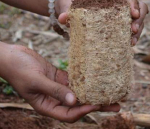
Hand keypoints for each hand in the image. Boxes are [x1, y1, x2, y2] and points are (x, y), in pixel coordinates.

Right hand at [0, 44, 119, 122]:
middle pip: (80, 105)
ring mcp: (58, 87)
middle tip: (117, 104)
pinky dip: (87, 79)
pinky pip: (76, 80)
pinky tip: (99, 78)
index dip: (84, 111)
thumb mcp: (36, 81)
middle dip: (99, 105)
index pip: (69, 114)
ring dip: (96, 92)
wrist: (11, 56)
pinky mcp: (59, 76)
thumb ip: (55, 90)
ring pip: (80, 92)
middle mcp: (55, 99)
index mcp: (46, 106)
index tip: (98, 104)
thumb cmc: (18, 70)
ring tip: (113, 91)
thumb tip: (74, 101)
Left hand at [55, 0, 148, 44]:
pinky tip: (129, 44)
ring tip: (132, 41)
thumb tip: (64, 18)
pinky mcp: (120, 23)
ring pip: (139, 19)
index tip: (133, 14)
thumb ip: (67, 9)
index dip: (134, 3)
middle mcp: (119, 2)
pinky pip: (132, 28)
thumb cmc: (70, 1)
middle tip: (133, 30)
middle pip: (140, 6)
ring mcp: (122, 13)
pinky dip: (134, 36)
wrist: (68, 7)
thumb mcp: (67, 3)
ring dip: (139, 29)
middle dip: (140, 18)